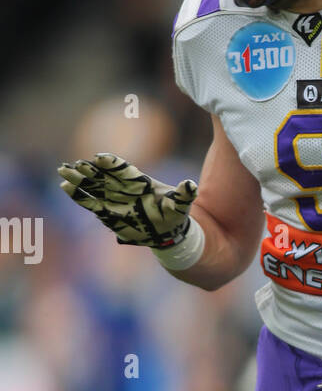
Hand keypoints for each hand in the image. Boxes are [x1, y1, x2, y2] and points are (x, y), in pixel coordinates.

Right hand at [57, 153, 196, 247]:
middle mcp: (124, 188)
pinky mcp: (107, 212)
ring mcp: (114, 199)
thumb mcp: (181, 205)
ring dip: (78, 179)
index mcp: (140, 182)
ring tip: (63, 170)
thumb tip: (191, 185)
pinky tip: (64, 186)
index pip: (124, 170)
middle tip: (73, 164)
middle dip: (88, 170)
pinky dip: (78, 196)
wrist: (166, 232)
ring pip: (93, 186)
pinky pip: (90, 202)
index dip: (112, 164)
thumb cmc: (174, 215)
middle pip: (103, 176)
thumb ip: (184, 195)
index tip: (100, 158)